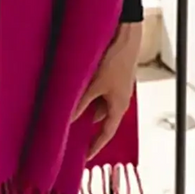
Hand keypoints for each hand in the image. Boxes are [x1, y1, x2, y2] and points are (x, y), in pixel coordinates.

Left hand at [71, 21, 142, 160]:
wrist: (126, 36)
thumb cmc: (115, 60)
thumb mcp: (94, 84)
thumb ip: (81, 103)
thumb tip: (67, 119)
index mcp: (119, 106)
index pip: (106, 133)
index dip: (96, 146)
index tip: (86, 157)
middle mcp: (120, 99)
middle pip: (102, 118)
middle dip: (88, 125)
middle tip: (72, 132)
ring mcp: (118, 87)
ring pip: (100, 102)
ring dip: (87, 107)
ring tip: (69, 110)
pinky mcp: (114, 75)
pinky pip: (100, 91)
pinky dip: (89, 94)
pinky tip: (77, 90)